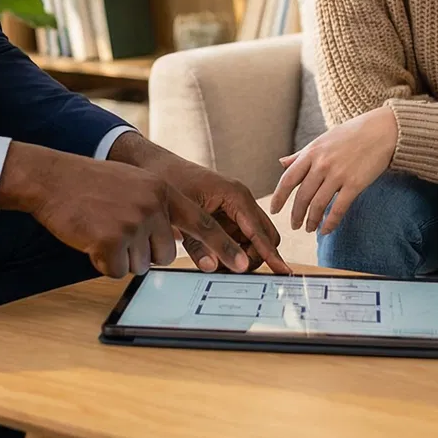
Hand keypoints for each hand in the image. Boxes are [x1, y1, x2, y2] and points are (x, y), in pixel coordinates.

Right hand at [0, 144, 249, 278]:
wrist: (54, 179)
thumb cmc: (91, 185)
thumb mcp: (134, 186)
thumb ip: (159, 207)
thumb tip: (175, 244)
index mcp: (163, 191)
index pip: (202, 224)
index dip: (224, 247)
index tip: (243, 265)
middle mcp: (154, 205)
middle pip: (165, 254)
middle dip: (142, 252)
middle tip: (116, 230)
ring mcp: (133, 222)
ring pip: (140, 264)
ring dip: (121, 256)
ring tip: (101, 230)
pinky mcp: (111, 239)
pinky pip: (117, 270)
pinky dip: (103, 262)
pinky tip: (90, 239)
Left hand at [108, 134, 289, 274]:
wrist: (153, 165)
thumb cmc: (169, 182)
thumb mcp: (183, 217)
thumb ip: (201, 244)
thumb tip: (216, 267)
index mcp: (236, 196)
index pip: (260, 232)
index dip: (271, 255)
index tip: (283, 272)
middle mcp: (240, 200)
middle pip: (265, 236)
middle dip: (256, 257)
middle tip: (233, 270)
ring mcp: (235, 207)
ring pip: (253, 239)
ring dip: (243, 255)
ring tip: (218, 264)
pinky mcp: (226, 213)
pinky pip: (239, 236)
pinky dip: (232, 249)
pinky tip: (213, 255)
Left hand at [268, 107, 397, 233]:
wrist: (381, 130)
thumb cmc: (351, 134)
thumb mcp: (322, 140)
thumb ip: (301, 154)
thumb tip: (281, 163)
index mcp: (311, 153)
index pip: (288, 179)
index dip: (278, 197)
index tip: (274, 211)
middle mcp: (321, 164)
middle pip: (302, 196)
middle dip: (296, 215)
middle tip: (294, 225)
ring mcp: (338, 174)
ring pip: (318, 205)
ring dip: (311, 221)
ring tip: (309, 229)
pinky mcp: (355, 184)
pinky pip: (338, 209)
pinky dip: (330, 222)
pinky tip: (326, 230)